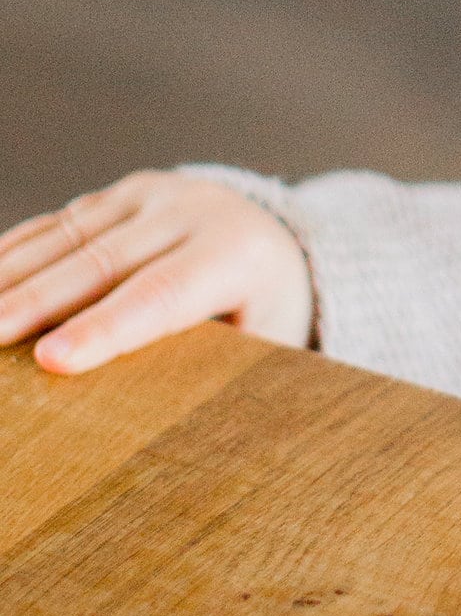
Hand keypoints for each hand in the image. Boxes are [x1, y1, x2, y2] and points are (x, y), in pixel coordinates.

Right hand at [0, 173, 311, 370]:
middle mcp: (194, 210)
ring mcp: (153, 195)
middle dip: (35, 303)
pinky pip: (57, 222)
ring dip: (9, 277)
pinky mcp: (121, 194)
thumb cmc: (264, 315)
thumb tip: (146, 422)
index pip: (161, 295)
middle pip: (102, 262)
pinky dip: (12, 253)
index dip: (103, 328)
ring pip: (69, 235)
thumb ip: (208, 367)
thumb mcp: (260, 344)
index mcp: (237, 253)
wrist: (278, 242)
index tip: (50, 360)